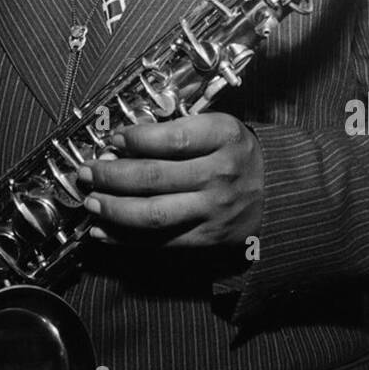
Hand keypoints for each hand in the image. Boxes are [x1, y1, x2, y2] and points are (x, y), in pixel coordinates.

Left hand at [78, 114, 263, 248]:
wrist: (281, 194)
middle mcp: (220, 175)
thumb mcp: (221, 128)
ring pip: (152, 213)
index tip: (113, 139)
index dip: (136, 139)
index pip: (172, 139)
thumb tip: (123, 141)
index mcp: (225, 138)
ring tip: (91, 201)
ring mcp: (213, 210)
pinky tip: (102, 230)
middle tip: (87, 171)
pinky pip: (159, 241)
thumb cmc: (240, 155)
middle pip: (153, 177)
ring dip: (113, 208)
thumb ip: (179, 129)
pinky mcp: (206, 238)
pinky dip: (125, 238)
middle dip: (111, 175)